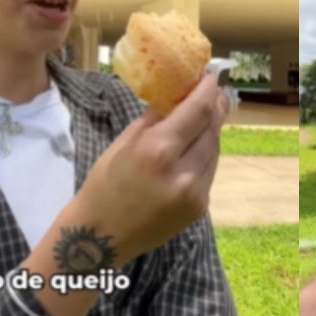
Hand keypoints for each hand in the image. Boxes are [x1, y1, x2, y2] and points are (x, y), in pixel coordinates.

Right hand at [75, 74, 228, 265]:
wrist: (100, 238)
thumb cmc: (103, 185)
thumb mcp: (123, 144)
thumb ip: (154, 120)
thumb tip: (176, 96)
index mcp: (157, 151)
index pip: (198, 111)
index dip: (209, 90)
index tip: (212, 77)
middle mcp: (183, 172)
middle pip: (212, 130)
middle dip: (215, 108)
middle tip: (215, 93)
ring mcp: (195, 193)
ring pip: (214, 151)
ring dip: (211, 132)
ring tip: (205, 117)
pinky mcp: (199, 208)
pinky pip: (209, 172)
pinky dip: (205, 156)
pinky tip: (195, 148)